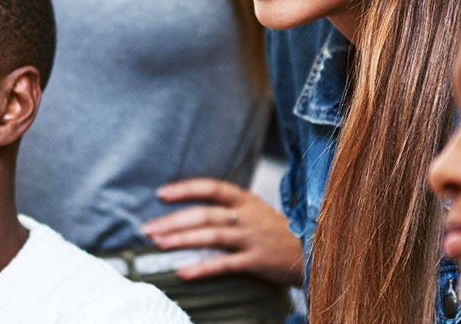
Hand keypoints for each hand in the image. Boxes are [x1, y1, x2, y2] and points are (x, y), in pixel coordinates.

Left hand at [142, 178, 303, 285]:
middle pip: (205, 214)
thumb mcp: (257, 212)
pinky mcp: (257, 261)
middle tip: (148, 229)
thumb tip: (193, 213)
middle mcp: (248, 216)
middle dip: (173, 220)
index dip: (185, 188)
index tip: (161, 194)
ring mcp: (252, 238)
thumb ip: (230, 209)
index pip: (212, 187)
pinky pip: (224, 264)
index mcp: (246, 200)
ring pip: (211, 236)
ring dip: (182, 240)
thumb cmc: (278, 232)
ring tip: (158, 245)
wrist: (312, 251)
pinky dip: (202, 268)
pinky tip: (183, 272)